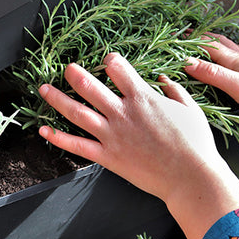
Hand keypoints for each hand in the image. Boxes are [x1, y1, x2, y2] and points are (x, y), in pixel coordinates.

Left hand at [38, 52, 218, 203]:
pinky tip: (43, 130)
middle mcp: (122, 113)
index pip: (118, 69)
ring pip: (77, 113)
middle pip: (90, 87)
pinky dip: (58, 138)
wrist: (191, 178)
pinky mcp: (108, 157)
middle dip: (75, 74)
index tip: (108, 60)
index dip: (111, 60)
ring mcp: (112, 135)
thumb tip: (164, 79)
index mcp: (143, 98)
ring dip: (57, 99)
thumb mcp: (190, 108)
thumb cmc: (195, 143)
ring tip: (43, 88)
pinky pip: (77, 146)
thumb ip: (175, 90)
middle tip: (66, 67)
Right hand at [184, 35, 238, 121]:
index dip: (189, 40)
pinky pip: (238, 57)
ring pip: (228, 48)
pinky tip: (232, 59)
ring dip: (213, 42)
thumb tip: (186, 61)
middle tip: (186, 33)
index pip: (206, 45)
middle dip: (200, 37)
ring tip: (204, 41)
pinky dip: (228, 53)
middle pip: (217, 42)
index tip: (174, 36)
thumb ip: (213, 74)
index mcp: (235, 60)